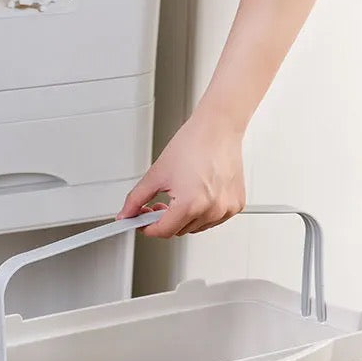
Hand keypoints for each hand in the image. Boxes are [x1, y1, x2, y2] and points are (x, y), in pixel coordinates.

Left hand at [117, 114, 246, 238]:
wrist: (218, 128)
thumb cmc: (193, 144)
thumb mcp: (156, 174)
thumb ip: (136, 199)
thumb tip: (126, 214)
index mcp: (189, 204)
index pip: (163, 231)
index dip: (148, 227)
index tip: (143, 222)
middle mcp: (210, 210)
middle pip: (179, 231)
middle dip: (166, 220)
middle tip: (161, 203)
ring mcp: (225, 209)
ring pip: (195, 228)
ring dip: (185, 218)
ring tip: (182, 194)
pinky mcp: (235, 205)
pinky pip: (213, 220)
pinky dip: (203, 212)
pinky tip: (199, 193)